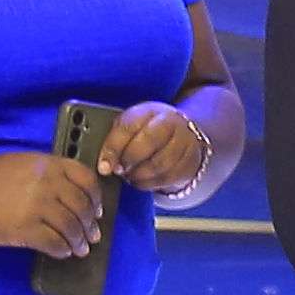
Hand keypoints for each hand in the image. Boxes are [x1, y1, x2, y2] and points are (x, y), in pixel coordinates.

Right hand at [0, 148, 107, 260]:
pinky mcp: (26, 229)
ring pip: (71, 226)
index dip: (96, 196)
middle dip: (91, 223)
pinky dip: (62, 250)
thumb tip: (70, 191)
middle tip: (93, 234)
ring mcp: (37, 207)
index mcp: (48, 165)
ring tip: (81, 248)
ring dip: (79, 240)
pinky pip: (54, 242)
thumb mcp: (22, 163)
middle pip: (81, 206)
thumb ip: (48, 173)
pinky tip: (63, 253)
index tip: (98, 209)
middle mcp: (47, 184)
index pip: (85, 178)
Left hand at [95, 97, 221, 198]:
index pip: (129, 126)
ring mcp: (184, 141)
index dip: (114, 147)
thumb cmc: (148, 131)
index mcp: (150, 110)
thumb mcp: (132, 126)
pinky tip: (142, 180)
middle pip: (148, 142)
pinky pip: (169, 177)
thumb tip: (104, 164)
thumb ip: (116, 139)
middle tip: (119, 170)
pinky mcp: (191, 161)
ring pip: (160, 163)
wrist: (182, 134)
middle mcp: (171, 122)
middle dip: (129, 160)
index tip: (104, 166)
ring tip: (130, 175)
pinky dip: (150, 183)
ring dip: (139, 175)